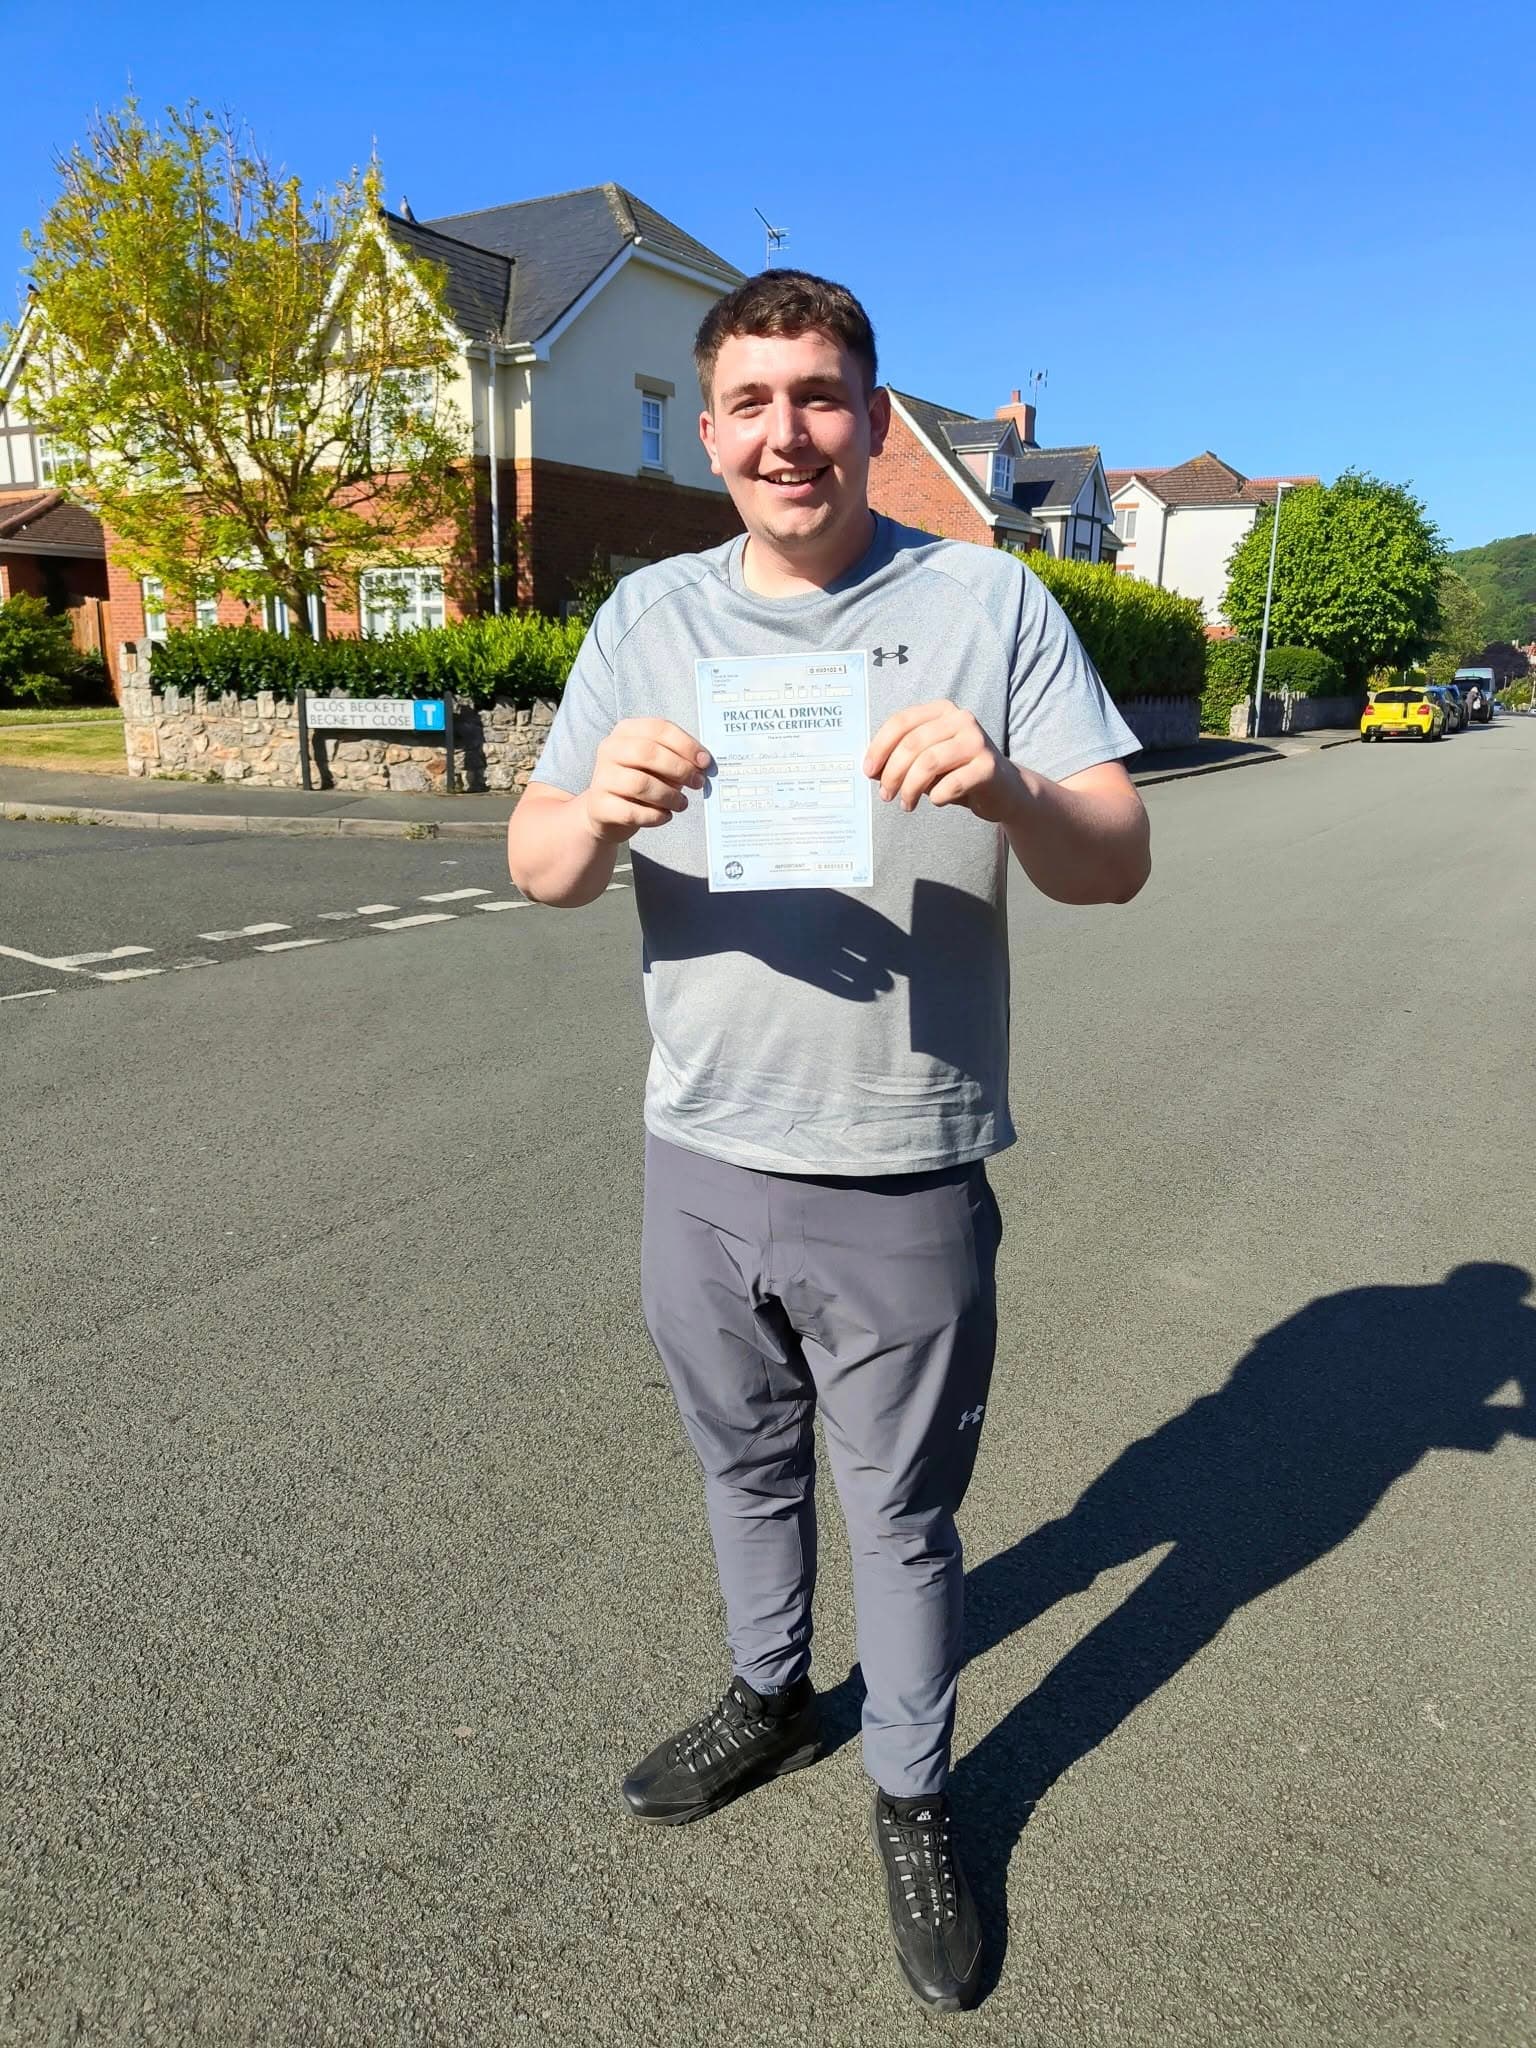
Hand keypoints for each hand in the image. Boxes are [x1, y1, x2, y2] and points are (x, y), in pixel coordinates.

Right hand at [581, 718, 710, 843]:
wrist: (607, 812)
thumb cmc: (640, 782)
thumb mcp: (657, 764)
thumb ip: (678, 759)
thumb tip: (703, 766)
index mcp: (625, 731)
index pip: (658, 728)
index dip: (686, 744)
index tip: (705, 762)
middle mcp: (609, 750)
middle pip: (647, 753)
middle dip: (680, 768)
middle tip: (698, 782)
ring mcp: (602, 778)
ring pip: (640, 784)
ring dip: (670, 796)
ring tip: (682, 803)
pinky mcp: (600, 806)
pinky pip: (633, 812)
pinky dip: (656, 816)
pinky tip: (665, 815)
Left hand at [863, 699, 1019, 823]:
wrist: (1003, 789)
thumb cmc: (958, 772)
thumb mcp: (926, 759)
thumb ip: (901, 758)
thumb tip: (871, 769)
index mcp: (942, 710)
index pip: (901, 722)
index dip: (879, 748)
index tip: (868, 771)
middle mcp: (961, 719)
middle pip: (912, 744)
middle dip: (892, 773)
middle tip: (885, 795)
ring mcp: (977, 741)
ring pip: (928, 763)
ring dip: (910, 788)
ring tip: (906, 804)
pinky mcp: (988, 767)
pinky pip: (951, 784)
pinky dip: (937, 797)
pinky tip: (937, 801)